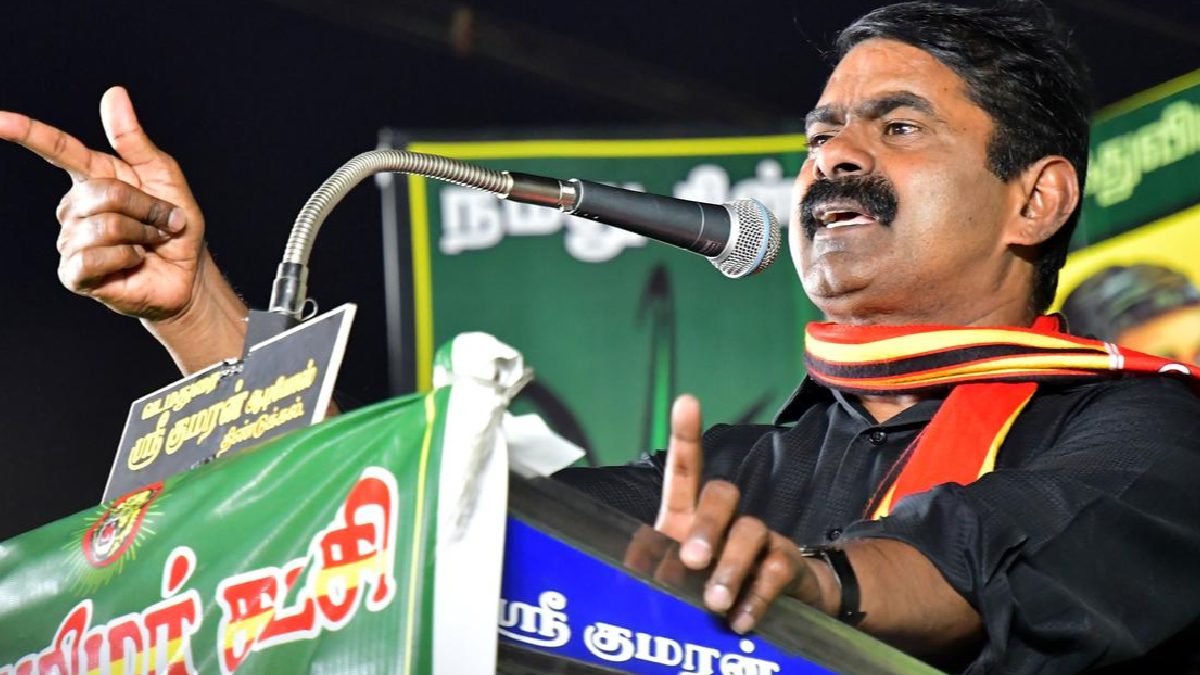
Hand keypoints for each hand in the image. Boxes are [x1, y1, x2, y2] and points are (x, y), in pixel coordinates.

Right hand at [0, 86, 205, 319]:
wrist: (188, 274)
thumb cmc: (174, 224)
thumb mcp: (163, 176)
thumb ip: (134, 140)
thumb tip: (114, 93)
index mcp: (94, 176)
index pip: (56, 149)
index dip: (26, 132)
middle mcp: (75, 207)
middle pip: (104, 193)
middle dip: (145, 207)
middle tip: (164, 222)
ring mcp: (71, 241)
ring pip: (103, 226)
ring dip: (140, 234)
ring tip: (150, 243)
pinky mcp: (75, 273)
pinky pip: (95, 257)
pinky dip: (126, 257)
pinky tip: (134, 261)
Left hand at [655, 395, 834, 633]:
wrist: (768, 611)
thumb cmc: (705, 587)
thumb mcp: (671, 580)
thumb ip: (652, 569)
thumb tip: (634, 561)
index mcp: (689, 517)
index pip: (686, 470)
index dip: (686, 436)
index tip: (686, 401)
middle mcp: (726, 519)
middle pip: (722, 494)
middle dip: (708, 524)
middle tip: (692, 560)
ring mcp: (759, 539)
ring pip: (751, 532)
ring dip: (731, 567)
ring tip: (715, 603)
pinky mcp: (785, 566)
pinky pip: (775, 571)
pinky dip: (756, 598)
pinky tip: (740, 620)